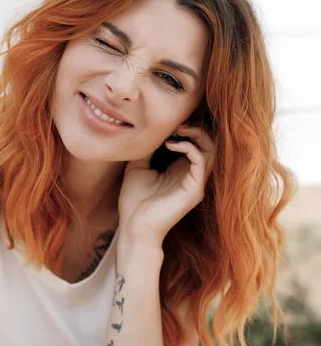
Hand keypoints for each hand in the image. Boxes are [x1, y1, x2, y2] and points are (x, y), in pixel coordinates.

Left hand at [117, 124, 214, 244]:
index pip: (196, 142)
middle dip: (196, 126)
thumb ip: (147, 149)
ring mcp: (196, 182)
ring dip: (196, 133)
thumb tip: (150, 129)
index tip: (171, 119)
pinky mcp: (194, 189)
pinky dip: (189, 146)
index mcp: (181, 169)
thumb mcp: (138, 166)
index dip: (188, 127)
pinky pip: (202, 160)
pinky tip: (170, 144)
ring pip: (211, 149)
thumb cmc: (135, 201)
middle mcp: (193, 175)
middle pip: (209, 142)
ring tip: (177, 127)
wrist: (134, 226)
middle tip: (177, 121)